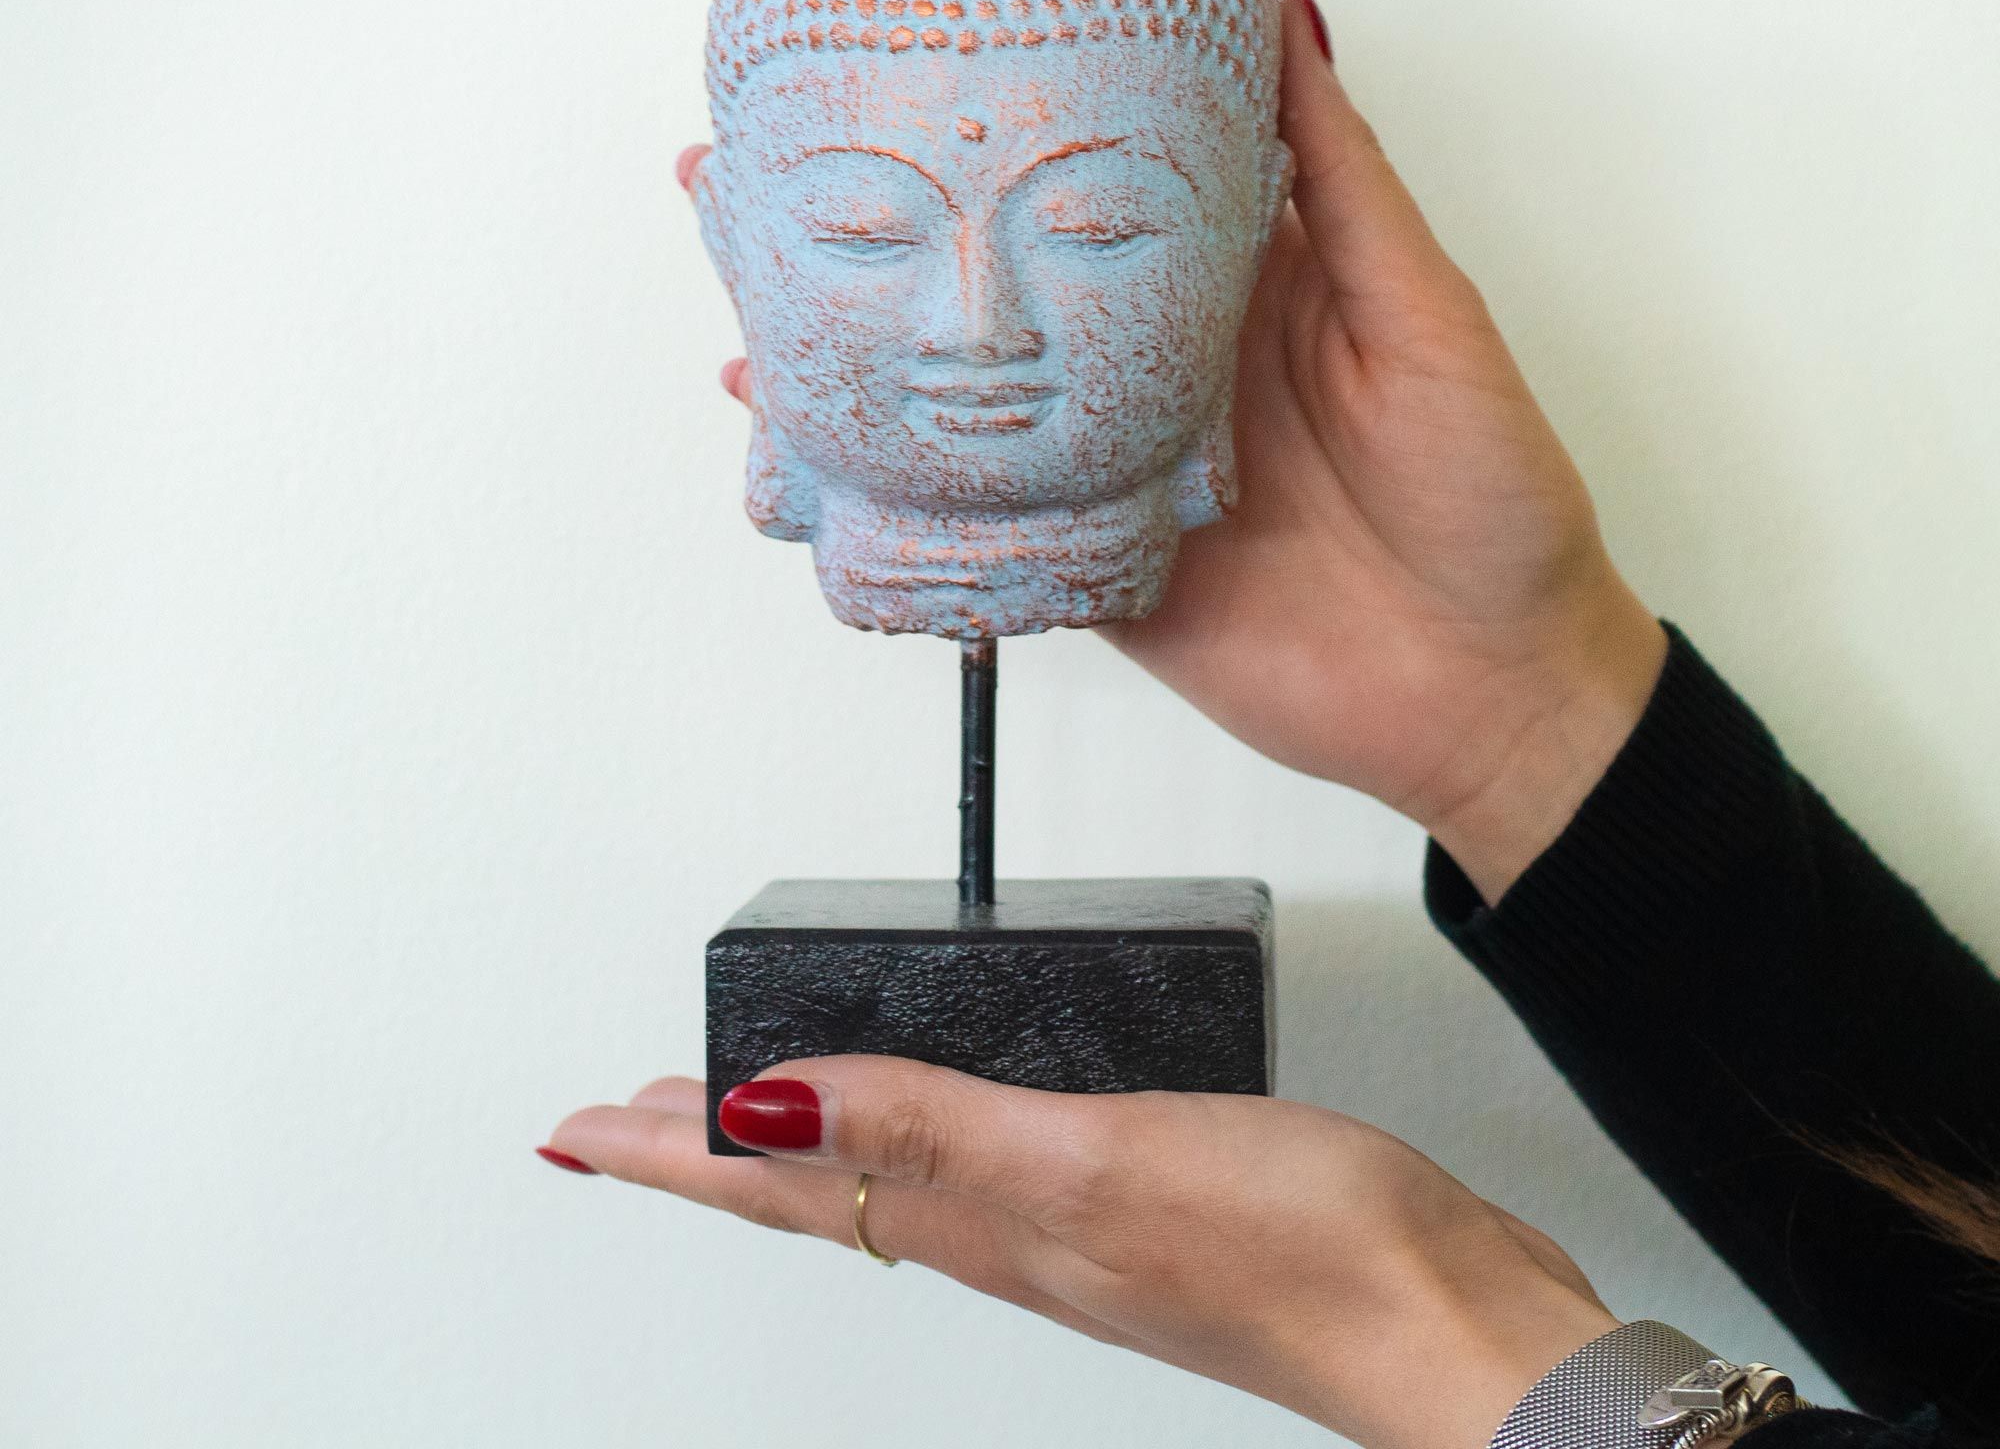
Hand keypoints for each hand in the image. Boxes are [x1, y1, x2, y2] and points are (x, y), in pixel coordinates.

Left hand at [545, 1057, 1615, 1448]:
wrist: (1447, 1324)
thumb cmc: (1301, 1252)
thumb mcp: (1091, 1165)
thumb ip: (933, 1129)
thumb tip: (768, 1105)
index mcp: (981, 1223)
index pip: (780, 1185)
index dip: (669, 1153)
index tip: (579, 1127)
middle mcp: (1006, 1233)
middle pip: (814, 1189)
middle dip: (710, 1151)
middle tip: (632, 1116)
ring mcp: (1070, 1225)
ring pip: (885, 1180)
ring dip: (802, 1143)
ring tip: (749, 1109)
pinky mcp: (1136, 1204)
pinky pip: (976, 1169)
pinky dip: (916, 1134)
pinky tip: (937, 1118)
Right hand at [676, 0, 1665, 902]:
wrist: (1488, 690)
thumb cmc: (1490, 498)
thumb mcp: (1427, 312)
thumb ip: (1340, 179)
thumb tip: (1289, 15)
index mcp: (1240, 282)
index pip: (1097, 175)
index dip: (1012, 120)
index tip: (915, 56)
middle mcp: (1164, 363)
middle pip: (1007, 284)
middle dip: (895, 230)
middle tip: (756, 177)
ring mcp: (1119, 464)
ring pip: (975, 399)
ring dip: (869, 358)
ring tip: (754, 305)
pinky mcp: (1099, 560)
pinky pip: (990, 517)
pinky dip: (908, 494)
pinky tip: (824, 458)